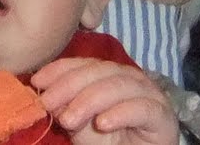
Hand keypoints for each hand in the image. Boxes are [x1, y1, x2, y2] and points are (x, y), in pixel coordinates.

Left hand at [31, 58, 177, 144]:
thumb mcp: (82, 128)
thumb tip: (47, 95)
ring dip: (91, 100)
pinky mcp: (163, 116)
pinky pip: (142, 108)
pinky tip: (102, 123)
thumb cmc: (111, 143)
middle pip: (101, 71)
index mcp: (111, 76)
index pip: (85, 64)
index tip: (37, 81)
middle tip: (48, 103)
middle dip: (70, 85)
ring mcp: (150, 95)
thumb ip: (67, 110)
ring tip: (70, 119)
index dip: (60, 69)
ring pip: (120, 85)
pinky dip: (121, 113)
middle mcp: (131, 79)